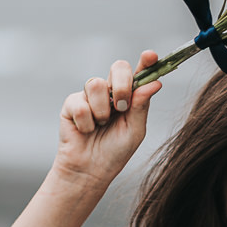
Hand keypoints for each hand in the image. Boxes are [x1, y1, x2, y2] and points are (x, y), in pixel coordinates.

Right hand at [55, 51, 161, 187]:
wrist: (90, 170)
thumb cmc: (115, 151)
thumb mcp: (135, 131)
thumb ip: (142, 106)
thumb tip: (155, 82)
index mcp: (130, 96)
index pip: (139, 73)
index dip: (146, 62)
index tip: (151, 56)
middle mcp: (110, 91)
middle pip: (118, 67)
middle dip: (121, 85)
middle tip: (121, 107)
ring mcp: (90, 95)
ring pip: (95, 83)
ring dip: (102, 110)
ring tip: (101, 125)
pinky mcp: (71, 103)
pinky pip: (80, 104)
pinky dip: (86, 122)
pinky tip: (85, 131)